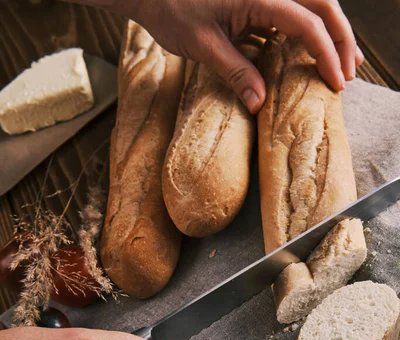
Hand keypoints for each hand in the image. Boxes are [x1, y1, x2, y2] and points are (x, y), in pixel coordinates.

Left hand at [113, 0, 363, 111]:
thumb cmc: (172, 10)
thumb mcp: (203, 46)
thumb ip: (235, 72)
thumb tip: (259, 104)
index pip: (307, 23)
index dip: (327, 53)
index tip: (337, 82)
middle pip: (322, 5)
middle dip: (341, 38)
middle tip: (350, 71)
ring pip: (312, 3)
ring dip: (330, 30)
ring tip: (342, 60)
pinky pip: (292, 9)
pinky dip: (307, 29)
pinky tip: (309, 50)